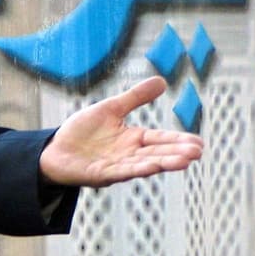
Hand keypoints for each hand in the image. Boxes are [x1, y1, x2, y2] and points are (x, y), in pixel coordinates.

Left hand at [38, 76, 202, 187]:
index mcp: (132, 139)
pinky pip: (120, 172)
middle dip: (176, 154)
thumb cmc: (83, 131)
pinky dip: (136, 169)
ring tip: (184, 161)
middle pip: (156, 153)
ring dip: (163, 163)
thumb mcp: (110, 109)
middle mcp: (128, 154)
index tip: (199, 143)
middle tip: (197, 153)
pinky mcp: (100, 174)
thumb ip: (135, 97)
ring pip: (143, 164)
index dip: (177, 141)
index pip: (159, 139)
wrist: (55, 149)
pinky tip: (152, 166)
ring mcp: (115, 166)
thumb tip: (162, 81)